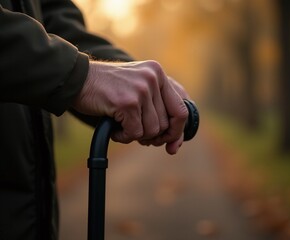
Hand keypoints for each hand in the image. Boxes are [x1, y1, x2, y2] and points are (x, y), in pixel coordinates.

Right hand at [72, 60, 187, 153]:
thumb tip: (175, 143)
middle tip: (138, 135)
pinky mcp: (128, 103)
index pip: (181, 109)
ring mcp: (141, 90)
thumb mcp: (138, 88)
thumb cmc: (109, 88)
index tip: (172, 145)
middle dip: (154, 136)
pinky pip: (135, 133)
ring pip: (152, 131)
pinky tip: (114, 128)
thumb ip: (158, 108)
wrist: (78, 79)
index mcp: (158, 74)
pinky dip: (124, 136)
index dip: (177, 131)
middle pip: (166, 124)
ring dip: (136, 135)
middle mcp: (153, 78)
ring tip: (122, 126)